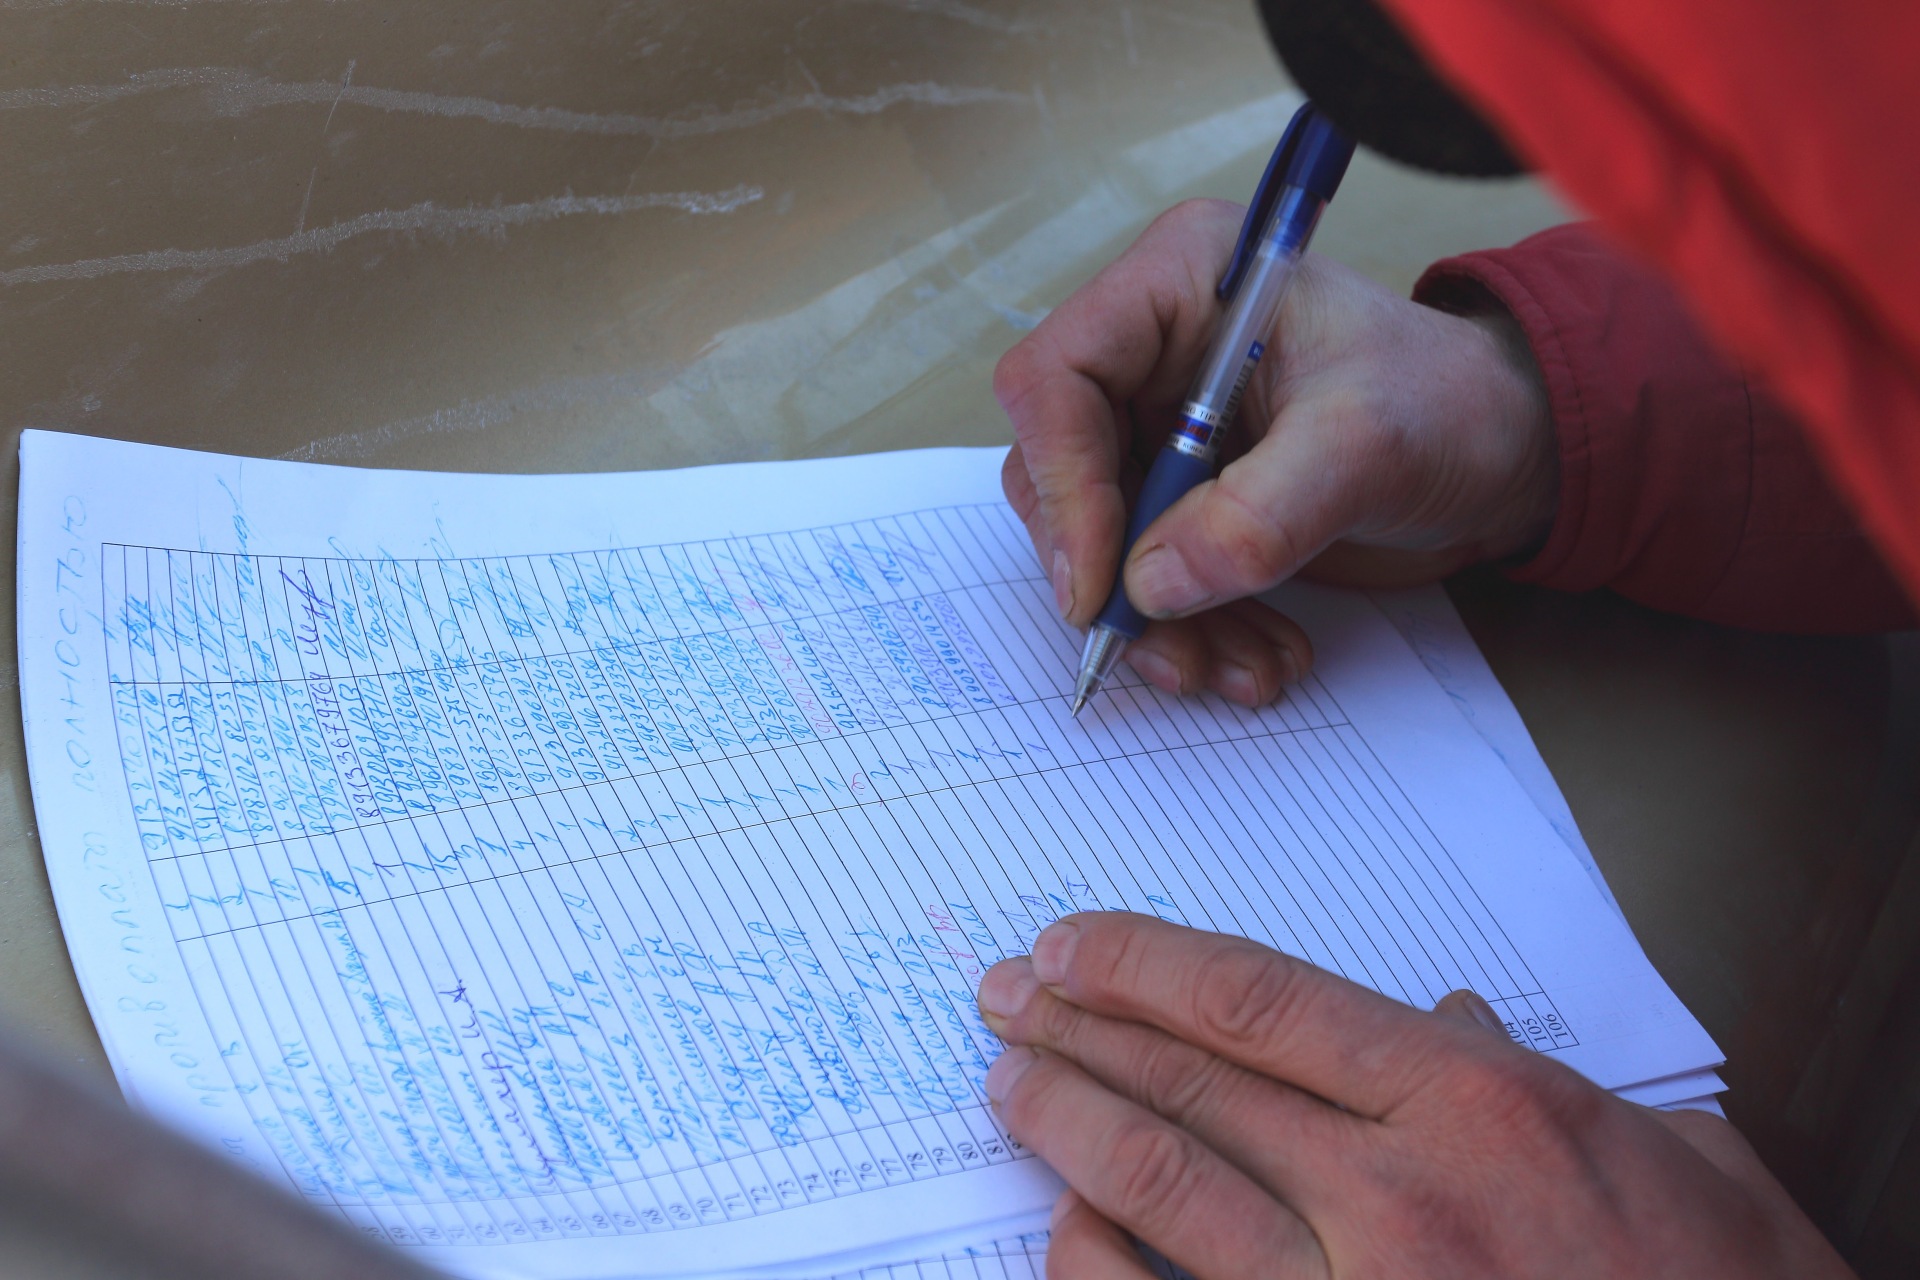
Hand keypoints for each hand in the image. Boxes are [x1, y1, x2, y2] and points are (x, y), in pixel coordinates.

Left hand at [976, 913, 1851, 1279]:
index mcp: (1481, 1107)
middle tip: (1007, 995)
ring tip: (1008, 1081)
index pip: (1261, 1003)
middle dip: (1080, 1029)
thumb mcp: (1669, 1161)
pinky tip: (1061, 1227)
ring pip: (1162, 1191)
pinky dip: (1097, 1266)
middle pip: (1192, 1083)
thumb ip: (1535, 1076)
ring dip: (1068, 1125)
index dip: (1146, 965)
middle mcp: (1401, 1196)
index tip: (1073, 946)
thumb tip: (1444, 1019)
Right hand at [994, 200, 1556, 705]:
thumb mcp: (1367, 448)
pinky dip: (1192, 629)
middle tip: (1169, 649)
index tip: (1102, 584)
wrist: (1506, 453)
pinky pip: (1148, 573)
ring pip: (1099, 538)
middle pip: (1059, 470)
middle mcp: (1151, 351)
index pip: (1056, 378)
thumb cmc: (1451, 404)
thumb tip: (1152, 586)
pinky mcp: (1184, 493)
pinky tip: (1255, 657)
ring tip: (1240, 669)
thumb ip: (1259, 515)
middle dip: (1113, 575)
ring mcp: (1161, 425)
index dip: (1062, 483)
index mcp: (1179, 284)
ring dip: (1159, 622)